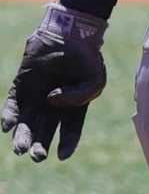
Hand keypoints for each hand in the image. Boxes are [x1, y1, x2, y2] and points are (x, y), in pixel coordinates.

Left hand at [3, 4, 108, 161]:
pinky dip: (9, 117)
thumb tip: (51, 100)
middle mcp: (53, 106)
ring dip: (22, 137)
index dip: (66, 145)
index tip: (61, 156)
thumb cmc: (87, 59)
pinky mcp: (21, 86)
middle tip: (36, 157)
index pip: (69, 132)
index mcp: (74, 108)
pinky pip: (12, 105)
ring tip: (20, 149)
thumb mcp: (95, 81)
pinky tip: (7, 128)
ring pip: (26, 123)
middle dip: (39, 146)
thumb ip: (79, 96)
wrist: (70, 35)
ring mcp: (36, 96)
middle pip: (44, 132)